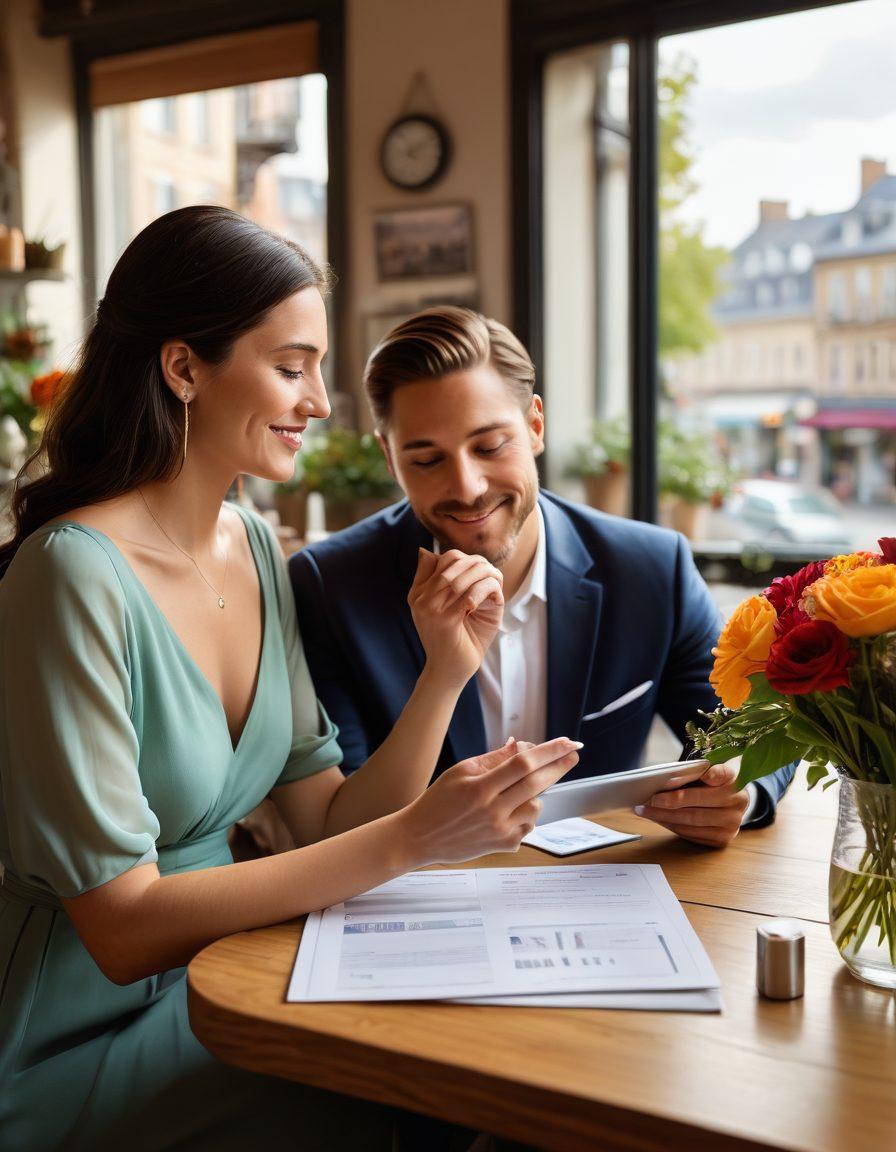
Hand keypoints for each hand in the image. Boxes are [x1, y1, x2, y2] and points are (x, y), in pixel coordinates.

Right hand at [401, 737, 580, 865]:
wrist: (420, 837)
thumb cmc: (438, 800)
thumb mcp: (461, 771)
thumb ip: (494, 759)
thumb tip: (522, 745)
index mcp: (480, 788)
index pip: (523, 764)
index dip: (548, 751)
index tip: (566, 742)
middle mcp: (493, 811)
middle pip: (537, 783)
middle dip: (559, 766)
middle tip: (573, 753)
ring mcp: (501, 831)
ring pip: (536, 805)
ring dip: (534, 793)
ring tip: (514, 791)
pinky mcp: (505, 845)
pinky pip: (528, 824)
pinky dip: (525, 814)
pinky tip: (507, 812)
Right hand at [408, 548, 503, 686]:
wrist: (449, 672)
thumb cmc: (455, 639)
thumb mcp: (448, 607)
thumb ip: (445, 582)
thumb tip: (433, 553)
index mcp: (418, 594)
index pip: (437, 559)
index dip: (462, 559)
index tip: (478, 568)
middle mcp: (420, 599)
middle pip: (450, 562)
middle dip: (477, 564)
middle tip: (492, 573)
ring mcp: (430, 609)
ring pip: (461, 576)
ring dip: (485, 575)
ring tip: (495, 582)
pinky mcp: (444, 620)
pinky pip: (469, 595)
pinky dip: (486, 591)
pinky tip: (494, 597)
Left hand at [633, 761, 749, 847]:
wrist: (733, 798)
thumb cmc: (713, 778)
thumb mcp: (712, 765)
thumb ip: (698, 769)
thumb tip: (671, 778)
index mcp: (736, 778)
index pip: (725, 774)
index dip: (715, 775)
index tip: (705, 775)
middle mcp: (739, 802)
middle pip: (700, 803)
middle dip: (671, 802)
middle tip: (650, 800)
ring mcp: (732, 824)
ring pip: (693, 822)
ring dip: (665, 816)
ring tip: (646, 810)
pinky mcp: (723, 839)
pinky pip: (692, 834)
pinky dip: (672, 826)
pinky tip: (658, 818)